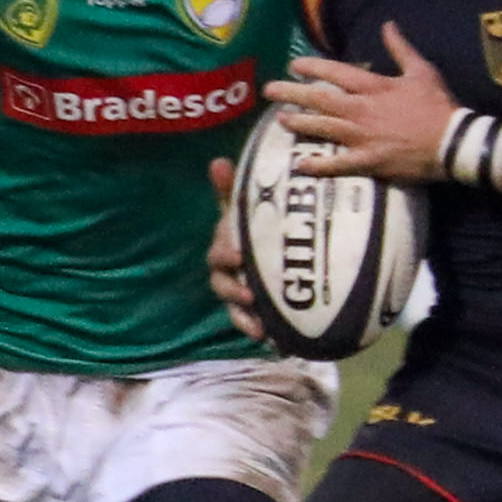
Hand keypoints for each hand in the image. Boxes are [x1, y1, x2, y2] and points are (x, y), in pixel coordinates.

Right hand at [207, 157, 262, 339]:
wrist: (284, 254)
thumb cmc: (259, 227)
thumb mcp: (249, 209)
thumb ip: (232, 191)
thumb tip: (218, 160)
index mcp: (227, 247)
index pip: (220, 251)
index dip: (225, 253)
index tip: (237, 256)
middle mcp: (229, 272)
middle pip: (223, 283)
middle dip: (232, 288)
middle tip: (248, 290)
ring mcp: (240, 294)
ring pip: (234, 307)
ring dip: (242, 315)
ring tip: (258, 322)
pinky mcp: (252, 313)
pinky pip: (249, 324)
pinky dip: (256, 331)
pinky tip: (270, 340)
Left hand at [261, 23, 455, 180]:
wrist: (453, 142)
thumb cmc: (439, 106)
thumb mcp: (422, 71)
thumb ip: (401, 48)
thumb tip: (388, 24)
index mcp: (374, 87)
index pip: (335, 73)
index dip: (312, 68)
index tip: (293, 65)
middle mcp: (362, 110)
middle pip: (319, 100)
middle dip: (292, 93)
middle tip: (269, 91)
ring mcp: (362, 138)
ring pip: (322, 128)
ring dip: (299, 124)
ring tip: (279, 120)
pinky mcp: (368, 162)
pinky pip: (337, 165)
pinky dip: (318, 166)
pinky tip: (299, 165)